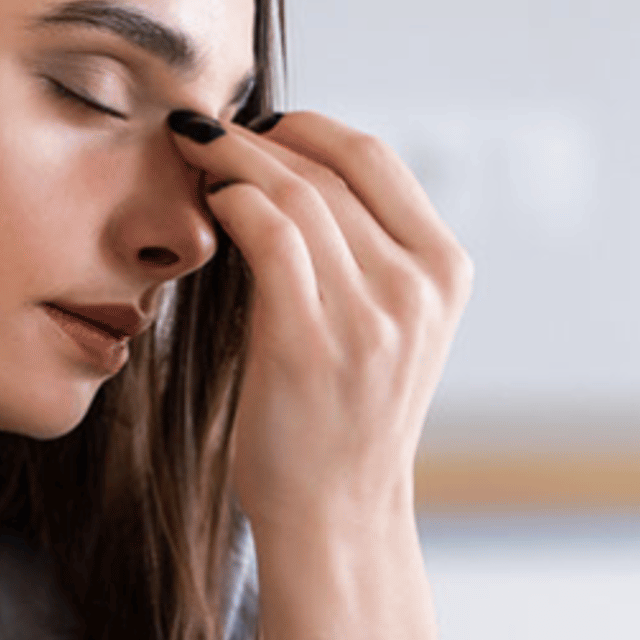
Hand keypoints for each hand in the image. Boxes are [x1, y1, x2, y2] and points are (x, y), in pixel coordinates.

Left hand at [168, 110, 472, 533]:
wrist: (335, 514)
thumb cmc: (342, 422)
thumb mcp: (386, 329)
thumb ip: (366, 256)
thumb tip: (296, 175)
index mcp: (444, 273)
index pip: (376, 161)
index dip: (310, 128)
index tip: (261, 124)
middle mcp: (417, 288)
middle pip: (331, 170)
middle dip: (261, 137)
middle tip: (207, 131)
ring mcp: (369, 316)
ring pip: (296, 195)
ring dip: (236, 161)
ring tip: (194, 154)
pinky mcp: (309, 342)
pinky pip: (268, 236)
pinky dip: (232, 201)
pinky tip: (207, 200)